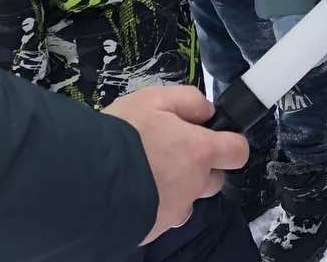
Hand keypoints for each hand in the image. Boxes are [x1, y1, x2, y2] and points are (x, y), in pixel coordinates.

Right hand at [104, 86, 248, 243]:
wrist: (87, 177)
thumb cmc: (124, 134)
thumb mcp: (154, 99)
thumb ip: (189, 101)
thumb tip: (207, 113)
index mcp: (200, 152)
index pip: (238, 152)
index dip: (230, 143)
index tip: (214, 137)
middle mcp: (194, 184)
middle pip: (214, 179)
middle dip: (201, 167)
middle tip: (171, 152)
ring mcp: (176, 210)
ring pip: (188, 198)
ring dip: (177, 186)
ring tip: (147, 172)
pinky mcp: (155, 228)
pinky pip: (164, 214)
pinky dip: (154, 202)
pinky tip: (134, 188)